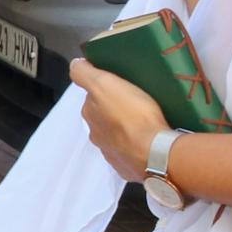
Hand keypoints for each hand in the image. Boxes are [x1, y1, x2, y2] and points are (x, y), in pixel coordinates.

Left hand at [69, 57, 168, 183]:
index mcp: (90, 115)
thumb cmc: (132, 116)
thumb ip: (84, 74)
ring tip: (146, 119)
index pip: (92, 97)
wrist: (156, 152)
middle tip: (136, 100)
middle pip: (104, 116)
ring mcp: (113, 153)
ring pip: (118, 135)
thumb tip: (76, 65)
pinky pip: (132, 151)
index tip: (120, 85)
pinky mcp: (130, 166)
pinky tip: (149, 138)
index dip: (105, 89)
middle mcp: (97, 135)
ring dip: (127, 127)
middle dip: (116, 109)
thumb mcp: (104, 84)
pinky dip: (137, 144)